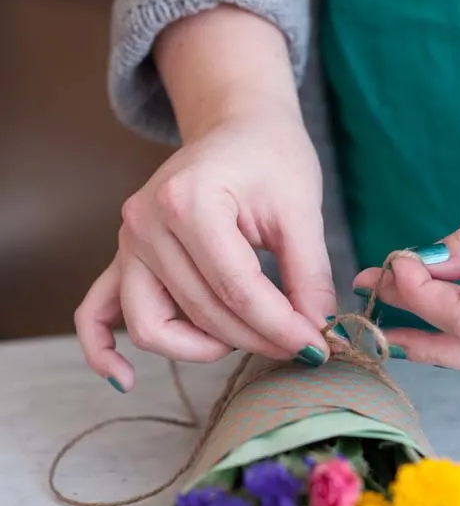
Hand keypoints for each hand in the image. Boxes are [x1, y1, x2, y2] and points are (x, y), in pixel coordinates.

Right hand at [76, 108, 333, 389]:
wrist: (236, 125)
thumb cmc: (271, 156)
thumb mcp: (301, 208)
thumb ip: (308, 275)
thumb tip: (315, 335)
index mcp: (188, 201)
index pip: (237, 289)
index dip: (281, 327)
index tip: (317, 347)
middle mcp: (146, 224)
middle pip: (201, 312)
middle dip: (257, 339)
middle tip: (301, 346)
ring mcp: (127, 242)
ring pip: (151, 326)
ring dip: (201, 348)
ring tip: (247, 339)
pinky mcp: (123, 258)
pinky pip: (96, 313)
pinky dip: (104, 351)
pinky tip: (125, 380)